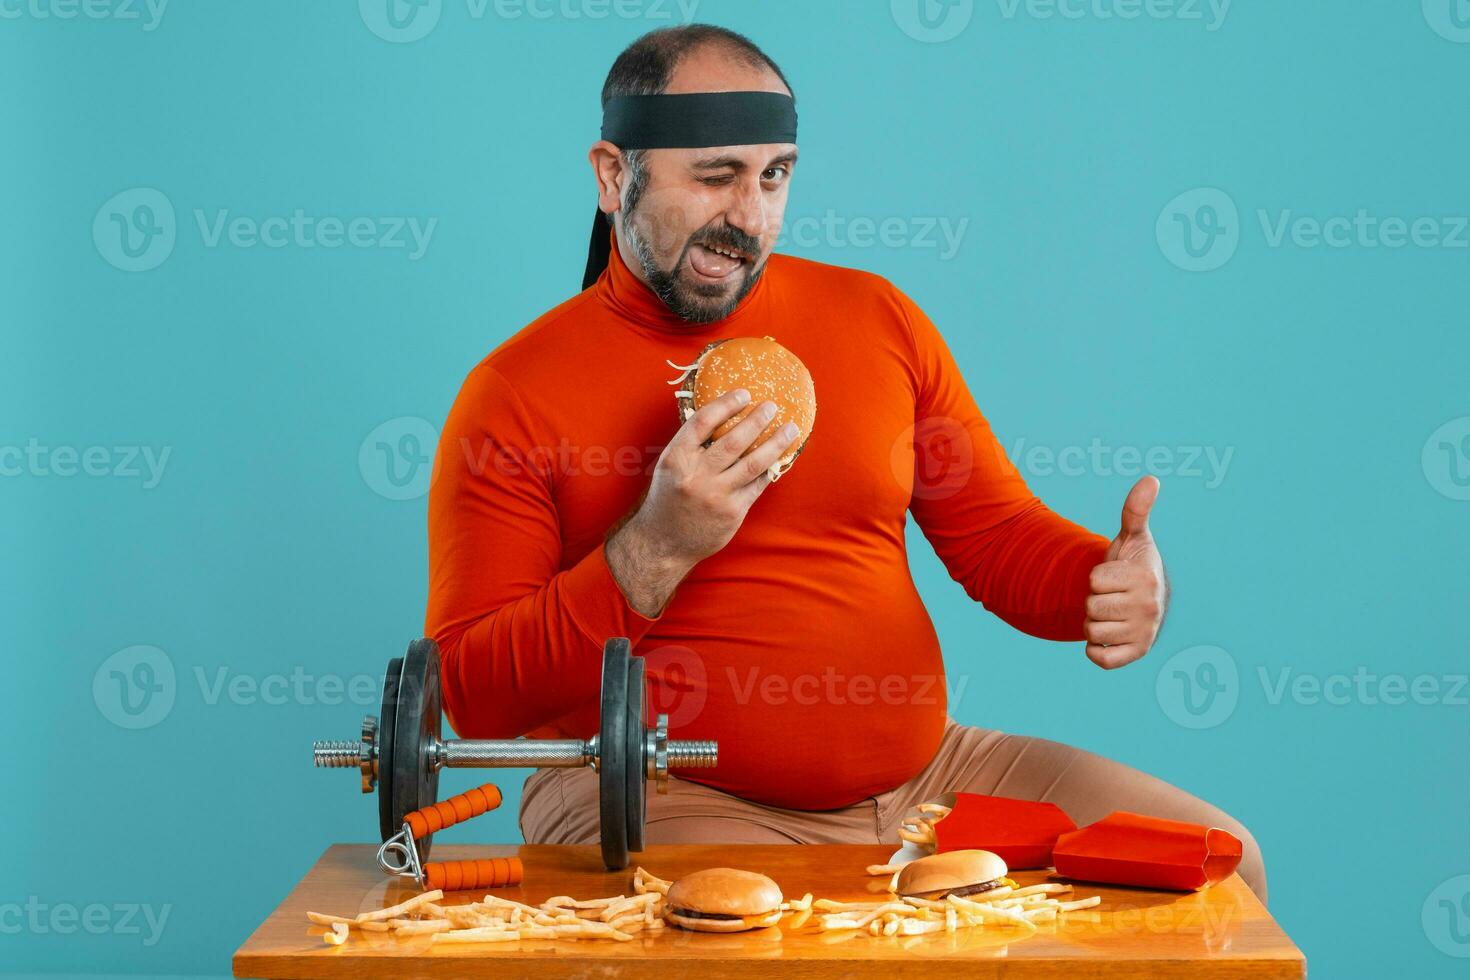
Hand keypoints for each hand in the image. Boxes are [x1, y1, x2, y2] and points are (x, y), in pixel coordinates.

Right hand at [605, 388, 799, 614]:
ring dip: (775, 443)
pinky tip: (779, 457)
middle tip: (772, 406)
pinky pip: (757, 484)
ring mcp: (717, 495)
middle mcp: (697, 475)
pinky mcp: (733, 512)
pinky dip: (769, 469)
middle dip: (757, 420)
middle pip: (734, 440)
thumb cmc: (668, 499)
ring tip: (790, 429)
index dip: (726, 404)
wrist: (663, 543)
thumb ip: (691, 444)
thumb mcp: (669, 467)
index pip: (704, 421)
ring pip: (754, 462)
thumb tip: (725, 415)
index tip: (744, 394)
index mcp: (677, 458)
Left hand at [1083, 476, 1167, 668]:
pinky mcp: (1136, 654)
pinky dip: (1095, 650)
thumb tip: (1151, 479)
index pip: (1093, 580)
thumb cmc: (1134, 565)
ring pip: (1091, 632)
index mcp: (1145, 578)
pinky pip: (1100, 658)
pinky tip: (1108, 636)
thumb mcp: (1133, 537)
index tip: (1113, 577)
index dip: (1097, 577)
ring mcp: (1143, 634)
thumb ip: (1135, 510)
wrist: (1148, 600)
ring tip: (1111, 614)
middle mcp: (1148, 608)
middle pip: (1090, 607)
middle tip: (1111, 597)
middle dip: (1093, 601)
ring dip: (1094, 624)